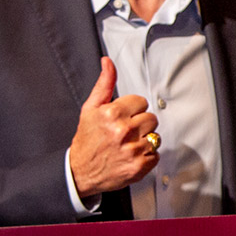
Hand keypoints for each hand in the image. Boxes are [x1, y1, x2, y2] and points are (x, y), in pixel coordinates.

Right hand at [68, 57, 158, 197]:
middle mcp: (123, 131)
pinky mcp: (139, 166)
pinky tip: (131, 156)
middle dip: (140, 124)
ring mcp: (133, 150)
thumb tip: (108, 62)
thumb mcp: (90, 108)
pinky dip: (146, 157)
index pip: (141, 102)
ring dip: (144, 141)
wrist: (80, 172)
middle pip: (151, 118)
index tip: (123, 117)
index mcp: (112, 113)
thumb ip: (104, 84)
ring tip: (128, 145)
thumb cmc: (86, 141)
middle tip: (125, 132)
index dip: (132, 110)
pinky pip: (156, 155)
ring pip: (155, 137)